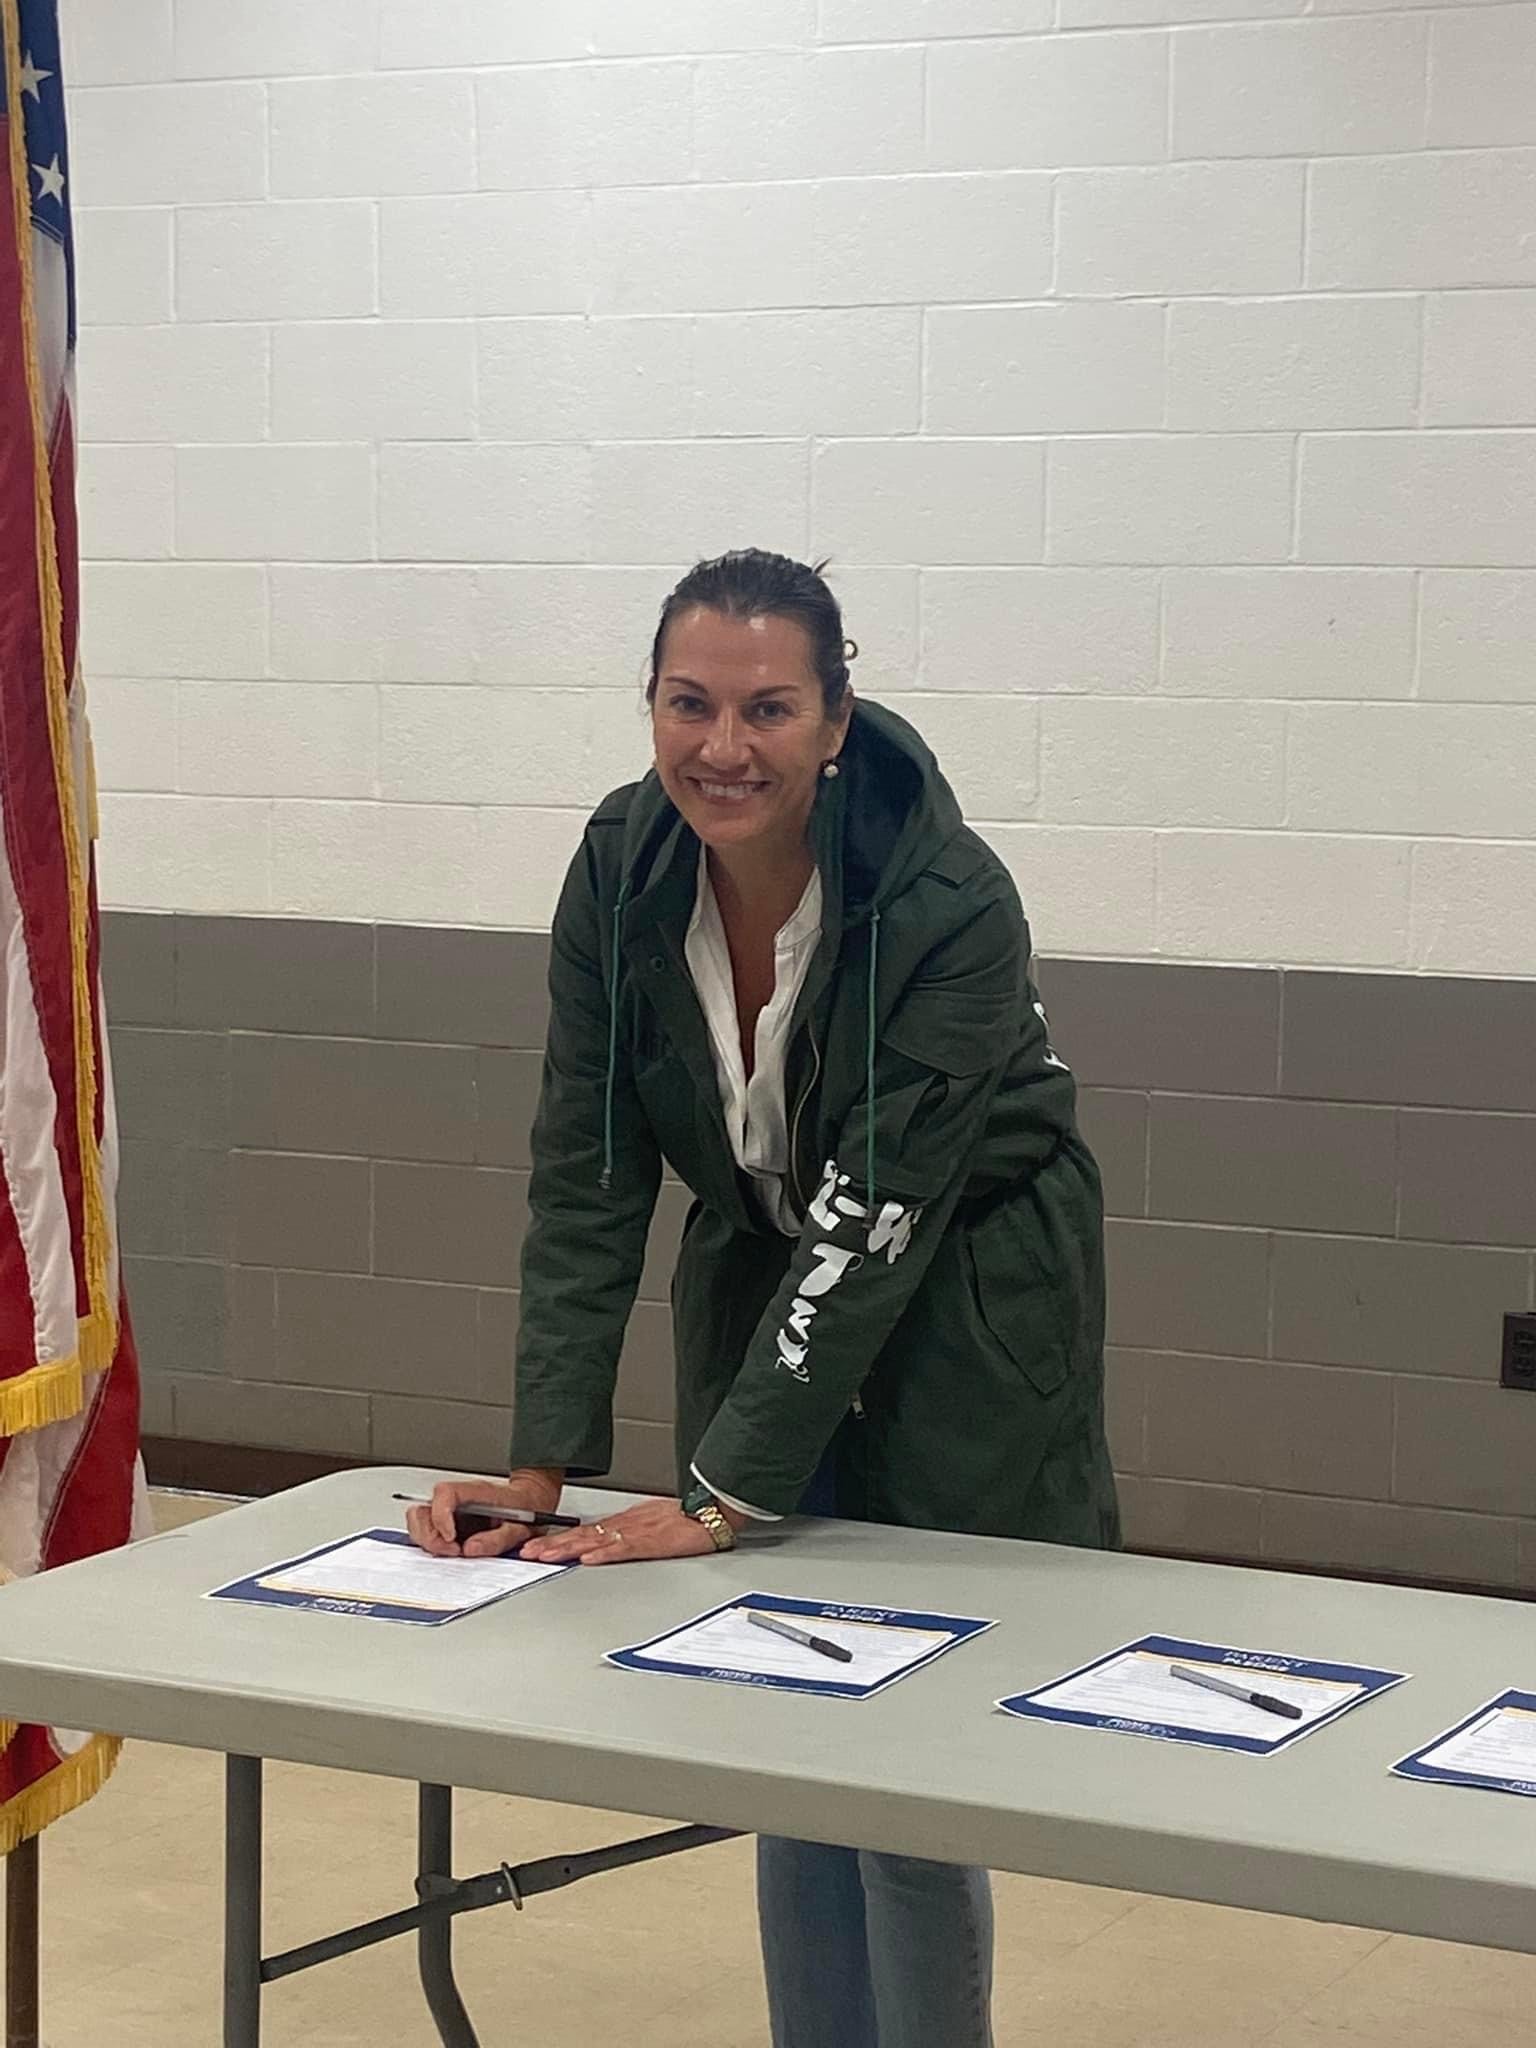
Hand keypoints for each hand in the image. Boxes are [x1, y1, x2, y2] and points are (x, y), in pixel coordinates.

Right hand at [404, 1470, 562, 1559]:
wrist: (531, 1504)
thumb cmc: (525, 1511)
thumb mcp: (520, 1527)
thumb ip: (497, 1539)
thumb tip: (470, 1549)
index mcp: (474, 1491)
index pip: (444, 1493)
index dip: (441, 1516)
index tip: (450, 1538)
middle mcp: (456, 1498)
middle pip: (423, 1509)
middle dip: (430, 1536)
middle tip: (452, 1552)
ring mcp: (448, 1509)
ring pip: (418, 1520)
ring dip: (427, 1540)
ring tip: (452, 1553)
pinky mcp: (446, 1522)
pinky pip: (425, 1530)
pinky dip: (430, 1543)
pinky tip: (449, 1551)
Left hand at [521, 1496, 744, 1567]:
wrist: (710, 1512)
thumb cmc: (685, 1520)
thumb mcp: (649, 1525)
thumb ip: (627, 1535)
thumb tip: (605, 1546)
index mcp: (623, 1523)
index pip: (583, 1532)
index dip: (556, 1539)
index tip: (534, 1546)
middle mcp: (624, 1525)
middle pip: (581, 1535)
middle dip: (552, 1544)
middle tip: (527, 1552)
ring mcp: (636, 1532)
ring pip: (595, 1541)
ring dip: (568, 1549)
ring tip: (545, 1555)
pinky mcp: (652, 1542)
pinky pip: (623, 1549)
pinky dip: (604, 1554)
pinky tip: (588, 1559)